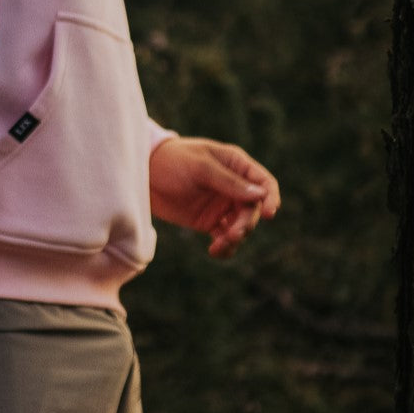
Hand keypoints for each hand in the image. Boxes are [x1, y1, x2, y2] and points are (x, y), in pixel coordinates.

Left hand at [148, 136, 280, 258]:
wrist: (143, 174)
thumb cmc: (171, 161)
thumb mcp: (199, 167)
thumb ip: (228, 181)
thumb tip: (260, 195)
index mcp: (235, 164)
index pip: (264, 183)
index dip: (271, 198)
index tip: (268, 214)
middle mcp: (233, 185)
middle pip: (254, 210)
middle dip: (246, 224)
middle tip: (231, 234)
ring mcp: (222, 205)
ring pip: (242, 226)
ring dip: (235, 238)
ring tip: (218, 244)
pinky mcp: (210, 221)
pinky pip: (226, 238)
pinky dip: (225, 247)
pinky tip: (214, 251)